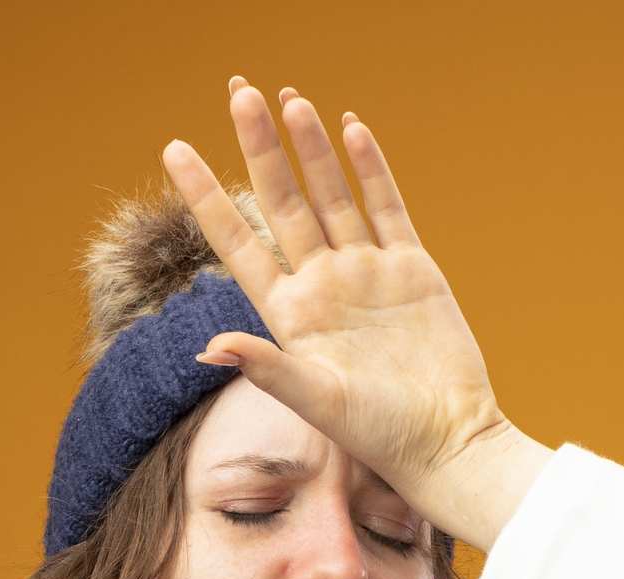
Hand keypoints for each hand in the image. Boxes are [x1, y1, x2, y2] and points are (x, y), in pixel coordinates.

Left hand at [161, 76, 517, 516]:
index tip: (174, 149)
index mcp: (290, 314)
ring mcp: (367, 273)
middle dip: (259, 147)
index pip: (237, 241)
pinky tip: (349, 128)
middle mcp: (322, 286)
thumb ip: (268, 368)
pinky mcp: (411, 269)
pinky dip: (368, 167)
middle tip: (238, 91)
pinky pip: (385, 206)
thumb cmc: (381, 435)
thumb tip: (208, 349)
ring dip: (310, 148)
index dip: (205, 196)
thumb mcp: (318, 402)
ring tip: (288, 98)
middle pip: (281, 202)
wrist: (449, 442)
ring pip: (330, 195)